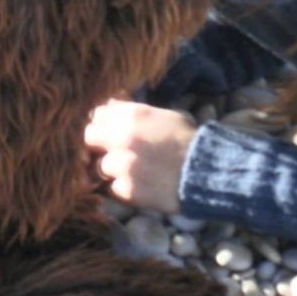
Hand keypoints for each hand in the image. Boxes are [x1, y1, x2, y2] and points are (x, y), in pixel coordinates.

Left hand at [83, 99, 196, 213]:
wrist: (208, 172)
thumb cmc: (191, 141)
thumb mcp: (166, 116)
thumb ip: (135, 112)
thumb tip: (113, 106)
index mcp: (132, 114)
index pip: (97, 113)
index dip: (100, 123)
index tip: (104, 131)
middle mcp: (122, 137)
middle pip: (88, 137)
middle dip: (96, 145)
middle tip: (108, 152)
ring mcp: (122, 164)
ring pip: (100, 166)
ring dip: (112, 170)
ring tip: (133, 171)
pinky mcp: (127, 189)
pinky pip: (112, 188)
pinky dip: (122, 189)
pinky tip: (140, 185)